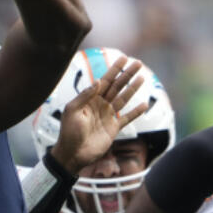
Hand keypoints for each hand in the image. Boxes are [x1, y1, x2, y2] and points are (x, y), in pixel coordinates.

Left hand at [51, 58, 150, 174]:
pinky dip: (136, 112)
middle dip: (127, 74)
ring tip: (142, 78)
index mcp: (90, 98)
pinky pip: (127, 118)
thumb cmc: (68, 132)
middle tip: (138, 63)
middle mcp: (100, 104)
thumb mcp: (71, 110)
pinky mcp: (113, 128)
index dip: (114, 69)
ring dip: (133, 89)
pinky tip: (144, 105)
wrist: (72, 154)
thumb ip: (85, 95)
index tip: (124, 58)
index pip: (105, 80)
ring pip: (123, 99)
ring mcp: (108, 116)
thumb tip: (99, 81)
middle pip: (117, 86)